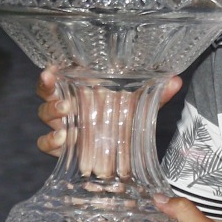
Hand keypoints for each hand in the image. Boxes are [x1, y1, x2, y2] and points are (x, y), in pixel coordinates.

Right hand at [35, 67, 182, 156]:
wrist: (122, 150)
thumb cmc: (124, 117)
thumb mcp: (140, 105)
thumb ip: (156, 94)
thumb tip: (176, 80)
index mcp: (80, 89)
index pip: (57, 78)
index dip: (48, 75)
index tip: (51, 71)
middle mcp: (67, 105)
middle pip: (46, 96)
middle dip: (51, 96)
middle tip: (65, 102)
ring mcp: (62, 126)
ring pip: (45, 118)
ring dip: (53, 116)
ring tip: (66, 121)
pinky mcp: (62, 148)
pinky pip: (45, 144)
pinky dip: (51, 141)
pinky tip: (64, 140)